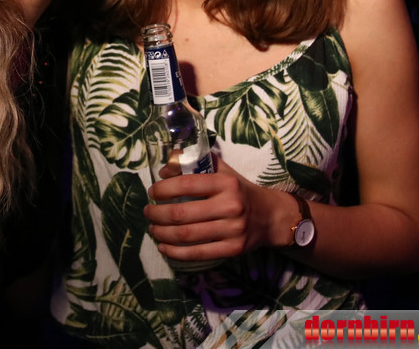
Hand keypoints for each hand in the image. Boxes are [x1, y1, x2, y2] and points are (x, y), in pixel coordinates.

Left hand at [143, 160, 279, 262]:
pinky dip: (176, 253)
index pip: (186, 184)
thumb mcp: (222, 171)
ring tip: (153, 228)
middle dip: (157, 214)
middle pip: (182, 214)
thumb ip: (194, 164)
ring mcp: (233, 230)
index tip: (152, 192)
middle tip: (147, 212)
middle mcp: (231, 206)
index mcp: (226, 183)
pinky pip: (198, 253)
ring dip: (162, 233)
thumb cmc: (240, 191)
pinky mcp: (233, 249)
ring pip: (186, 235)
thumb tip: (164, 169)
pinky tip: (164, 247)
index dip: (163, 189)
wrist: (271, 216)